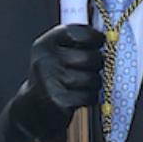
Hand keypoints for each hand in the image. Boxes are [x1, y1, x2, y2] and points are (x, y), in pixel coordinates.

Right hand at [10, 25, 103, 141]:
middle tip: (93, 67)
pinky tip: (80, 96)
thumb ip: (75, 42)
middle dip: (97, 64)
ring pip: (91, 78)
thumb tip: (109, 35)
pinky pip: (88, 96)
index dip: (94, 36)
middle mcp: (45, 60)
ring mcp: (50, 81)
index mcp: (45, 44)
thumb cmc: (52, 77)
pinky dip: (90, 97)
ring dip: (94, 83)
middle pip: (89, 57)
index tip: (100, 41)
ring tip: (84, 84)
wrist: (33, 108)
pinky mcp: (58, 101)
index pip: (76, 33)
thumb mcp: (55, 54)